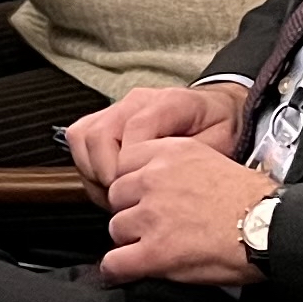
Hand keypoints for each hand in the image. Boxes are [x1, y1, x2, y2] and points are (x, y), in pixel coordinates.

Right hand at [66, 79, 248, 186]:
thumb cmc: (220, 127)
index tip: (137, 191)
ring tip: (114, 194)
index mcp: (169, 103)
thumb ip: (196, 158)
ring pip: (82, 136)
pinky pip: (80, 139)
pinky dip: (87, 166)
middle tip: (123, 199)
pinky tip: (108, 183)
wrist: (218, 111)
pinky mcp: (106, 119)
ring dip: (92, 172)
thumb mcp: (223, 142)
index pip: (134, 129)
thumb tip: (169, 182)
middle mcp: (137, 102)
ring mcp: (118, 108)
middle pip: (98, 133)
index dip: (128, 165)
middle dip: (105, 174)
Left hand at [101, 138, 276, 286]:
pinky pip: (115, 263)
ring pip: (117, 229)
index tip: (141, 196)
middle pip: (117, 197)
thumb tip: (158, 180)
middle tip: (153, 224)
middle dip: (131, 211)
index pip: (124, 163)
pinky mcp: (155, 251)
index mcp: (169, 154)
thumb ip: (176, 166)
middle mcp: (154, 180)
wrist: (270, 228)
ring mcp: (152, 216)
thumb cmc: (253, 200)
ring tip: (154, 247)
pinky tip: (126, 271)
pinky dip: (117, 270)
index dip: (133, 184)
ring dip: (131, 240)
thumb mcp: (210, 160)